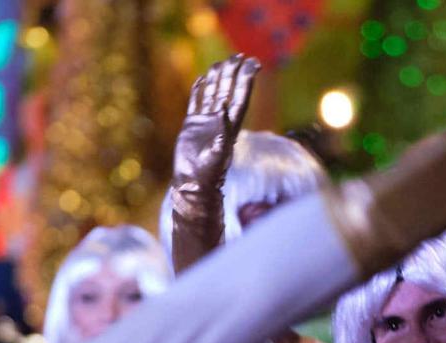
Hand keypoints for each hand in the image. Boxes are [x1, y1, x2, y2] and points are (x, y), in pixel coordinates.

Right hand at [173, 56, 259, 204]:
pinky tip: (202, 77)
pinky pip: (196, 102)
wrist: (193, 184)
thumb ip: (222, 134)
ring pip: (213, 93)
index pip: (241, 98)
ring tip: (222, 61)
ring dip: (218, 78)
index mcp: (229, 127)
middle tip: (239, 55)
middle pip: (228, 91)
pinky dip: (199, 89)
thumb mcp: (217, 155)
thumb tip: (225, 110)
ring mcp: (206, 122)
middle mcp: (220, 121)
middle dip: (234, 73)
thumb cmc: (208, 174)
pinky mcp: (192, 124)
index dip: (246, 80)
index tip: (253, 64)